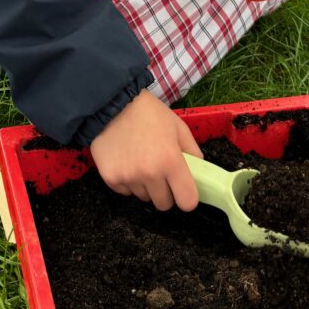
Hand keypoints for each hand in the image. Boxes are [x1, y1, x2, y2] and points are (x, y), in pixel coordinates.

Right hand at [90, 89, 202, 210]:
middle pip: (164, 204)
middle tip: (159, 172)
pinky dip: (127, 181)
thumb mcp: (177, 126)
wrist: (113, 103)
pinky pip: (125, 191)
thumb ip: (192, 151)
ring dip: (145, 185)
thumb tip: (198, 172)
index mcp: (171, 161)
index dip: (186, 196)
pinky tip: (125, 161)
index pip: (187, 202)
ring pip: (144, 197)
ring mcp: (128, 178)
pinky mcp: (110, 178)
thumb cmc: (148, 113)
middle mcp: (150, 174)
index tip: (182, 189)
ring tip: (139, 161)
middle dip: (165, 191)